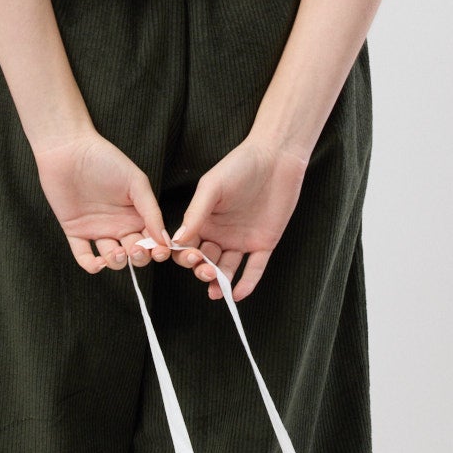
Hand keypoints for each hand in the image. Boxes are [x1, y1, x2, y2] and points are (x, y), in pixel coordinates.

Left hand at [34, 131, 172, 274]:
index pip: (151, 241)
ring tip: (117, 252)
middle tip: (135, 249)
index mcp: (136, 214)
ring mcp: (97, 229)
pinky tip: (98, 262)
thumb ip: (151, 212)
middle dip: (138, 258)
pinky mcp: (75, 231)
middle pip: (134, 253)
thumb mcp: (136, 183)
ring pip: (112, 258)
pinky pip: (84, 256)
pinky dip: (91, 265)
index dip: (157, 250)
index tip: (160, 252)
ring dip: (117, 263)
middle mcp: (119, 225)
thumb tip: (165, 240)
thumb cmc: (106, 160)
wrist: (69, 150)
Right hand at [168, 136, 307, 301]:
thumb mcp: (212, 187)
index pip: (188, 245)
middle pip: (206, 261)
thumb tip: (177, 240)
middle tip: (205, 272)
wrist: (275, 158)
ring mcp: (242, 240)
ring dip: (221, 282)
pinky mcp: (264, 243)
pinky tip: (237, 294)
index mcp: (203, 220)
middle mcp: (220, 233)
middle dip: (202, 270)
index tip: (188, 258)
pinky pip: (254, 268)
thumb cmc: (239, 166)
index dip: (185, 255)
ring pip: (228, 268)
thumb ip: (195, 213)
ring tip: (216, 291)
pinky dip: (246, 282)